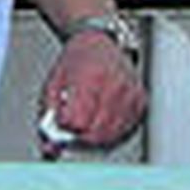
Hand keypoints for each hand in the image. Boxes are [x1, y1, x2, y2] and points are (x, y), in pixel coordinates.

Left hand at [37, 31, 145, 159]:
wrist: (101, 43)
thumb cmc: (77, 60)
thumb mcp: (53, 81)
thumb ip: (49, 114)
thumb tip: (50, 146)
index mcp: (91, 75)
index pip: (78, 120)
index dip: (66, 126)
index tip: (61, 121)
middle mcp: (115, 84)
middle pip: (95, 132)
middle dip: (79, 136)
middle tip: (71, 126)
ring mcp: (131, 94)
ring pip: (110, 136)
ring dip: (94, 137)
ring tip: (85, 120)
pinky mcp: (140, 102)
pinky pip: (124, 131)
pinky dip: (109, 131)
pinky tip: (100, 118)